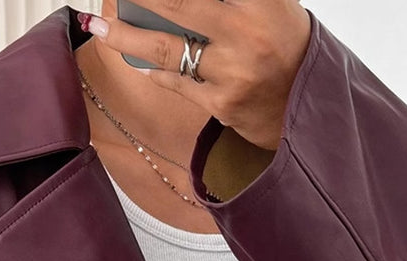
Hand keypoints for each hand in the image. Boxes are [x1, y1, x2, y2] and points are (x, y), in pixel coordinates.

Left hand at [82, 0, 312, 151]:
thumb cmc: (284, 42)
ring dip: (125, 36)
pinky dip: (154, 69)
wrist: (308, 104)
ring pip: (164, 48)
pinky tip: (137, 59)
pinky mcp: (222, 104)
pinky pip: (176, 82)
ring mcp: (232, 72)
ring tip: (98, 27)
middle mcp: (245, 33)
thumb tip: (172, 0)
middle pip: (175, 4)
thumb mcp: (270, 1)